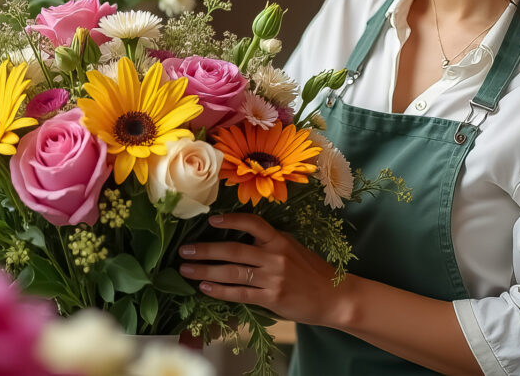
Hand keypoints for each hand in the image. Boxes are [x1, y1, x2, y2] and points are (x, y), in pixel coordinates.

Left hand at [177, 213, 345, 326]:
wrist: (335, 297)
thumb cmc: (312, 272)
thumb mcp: (293, 249)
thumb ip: (269, 244)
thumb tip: (239, 239)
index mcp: (280, 240)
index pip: (252, 223)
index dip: (230, 220)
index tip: (210, 219)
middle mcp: (275, 256)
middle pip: (234, 250)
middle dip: (205, 249)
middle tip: (184, 250)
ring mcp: (273, 278)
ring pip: (232, 272)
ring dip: (205, 270)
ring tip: (186, 269)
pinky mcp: (272, 298)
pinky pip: (240, 293)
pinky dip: (219, 290)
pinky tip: (204, 287)